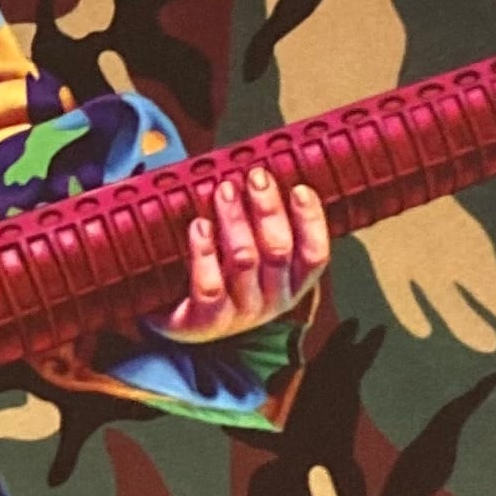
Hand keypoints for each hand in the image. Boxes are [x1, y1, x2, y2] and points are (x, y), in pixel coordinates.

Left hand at [154, 168, 329, 343]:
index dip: (311, 221)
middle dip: (268, 209)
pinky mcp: (207, 322)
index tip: (299, 188)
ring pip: (245, 261)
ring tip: (223, 191)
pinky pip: (210, 286)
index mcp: (293, 282)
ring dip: (235, 220)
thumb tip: (263, 173)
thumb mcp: (252, 250)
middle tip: (255, 177)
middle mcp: (273, 300)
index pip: (315, 254)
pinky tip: (199, 226)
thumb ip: (262, 222)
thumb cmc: (222, 275)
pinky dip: (204, 253)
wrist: (181, 321)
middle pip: (279, 251)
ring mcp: (241, 313)